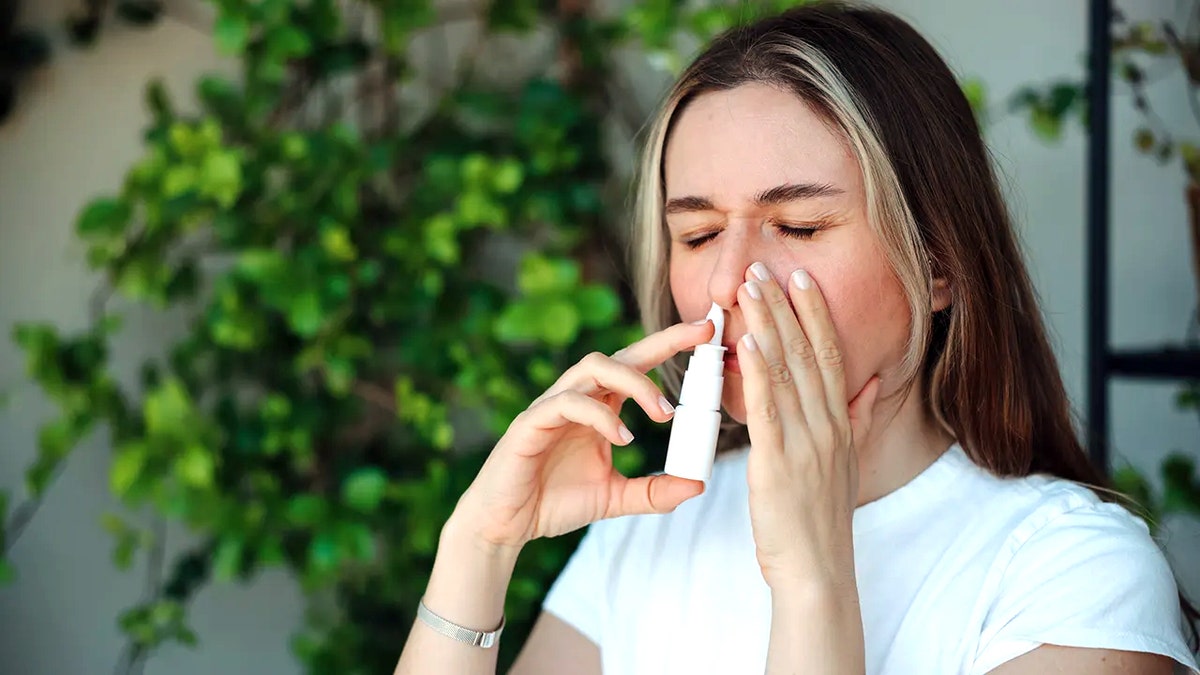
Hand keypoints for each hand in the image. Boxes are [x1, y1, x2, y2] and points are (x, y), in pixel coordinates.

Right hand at [449, 322, 711, 552]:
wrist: (506, 526)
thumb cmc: (554, 502)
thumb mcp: (615, 497)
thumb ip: (654, 491)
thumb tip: (698, 485)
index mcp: (598, 406)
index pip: (636, 365)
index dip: (669, 344)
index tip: (708, 332)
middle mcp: (577, 397)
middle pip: (618, 354)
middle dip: (661, 342)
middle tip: (701, 342)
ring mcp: (551, 406)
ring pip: (592, 368)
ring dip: (634, 383)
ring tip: (663, 415)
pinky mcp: (530, 423)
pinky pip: (567, 403)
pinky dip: (600, 416)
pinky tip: (622, 438)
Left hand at [735, 263, 880, 590]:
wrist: (818, 568)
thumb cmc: (821, 517)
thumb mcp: (846, 461)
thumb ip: (856, 418)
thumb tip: (868, 381)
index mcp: (839, 423)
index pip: (829, 355)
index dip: (816, 314)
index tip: (801, 278)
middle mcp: (827, 425)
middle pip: (806, 353)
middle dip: (784, 306)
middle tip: (764, 267)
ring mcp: (806, 442)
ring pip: (786, 371)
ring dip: (767, 325)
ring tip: (749, 288)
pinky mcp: (779, 462)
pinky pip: (770, 409)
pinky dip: (759, 373)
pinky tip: (748, 343)